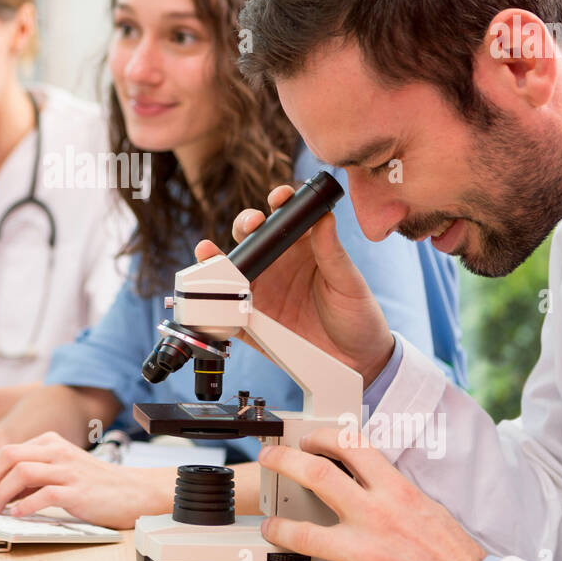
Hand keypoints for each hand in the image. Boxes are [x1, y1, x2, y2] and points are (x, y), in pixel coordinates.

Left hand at [0, 431, 166, 528]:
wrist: (131, 491)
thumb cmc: (93, 484)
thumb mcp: (59, 469)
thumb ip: (32, 475)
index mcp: (49, 442)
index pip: (5, 452)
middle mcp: (56, 451)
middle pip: (8, 457)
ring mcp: (67, 470)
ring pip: (21, 472)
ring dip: (0, 493)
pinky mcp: (77, 490)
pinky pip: (44, 494)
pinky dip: (25, 506)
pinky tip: (17, 515)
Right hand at [195, 184, 393, 385]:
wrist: (356, 362)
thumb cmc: (357, 316)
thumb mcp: (348, 283)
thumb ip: (332, 252)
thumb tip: (324, 217)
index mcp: (303, 249)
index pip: (286, 218)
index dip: (279, 202)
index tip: (280, 198)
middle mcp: (278, 265)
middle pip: (252, 237)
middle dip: (244, 223)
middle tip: (251, 226)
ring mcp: (262, 292)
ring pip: (231, 269)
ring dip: (216, 257)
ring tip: (209, 252)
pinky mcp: (252, 321)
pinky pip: (225, 310)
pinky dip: (210, 301)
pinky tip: (204, 290)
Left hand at [257, 426, 484, 560]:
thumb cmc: (449, 551)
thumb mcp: (421, 504)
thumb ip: (387, 488)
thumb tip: (355, 474)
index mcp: (395, 491)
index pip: (351, 446)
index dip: (321, 437)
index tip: (308, 440)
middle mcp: (376, 517)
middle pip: (317, 476)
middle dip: (285, 462)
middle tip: (270, 459)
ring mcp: (364, 554)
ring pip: (302, 533)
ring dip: (277, 527)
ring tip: (271, 525)